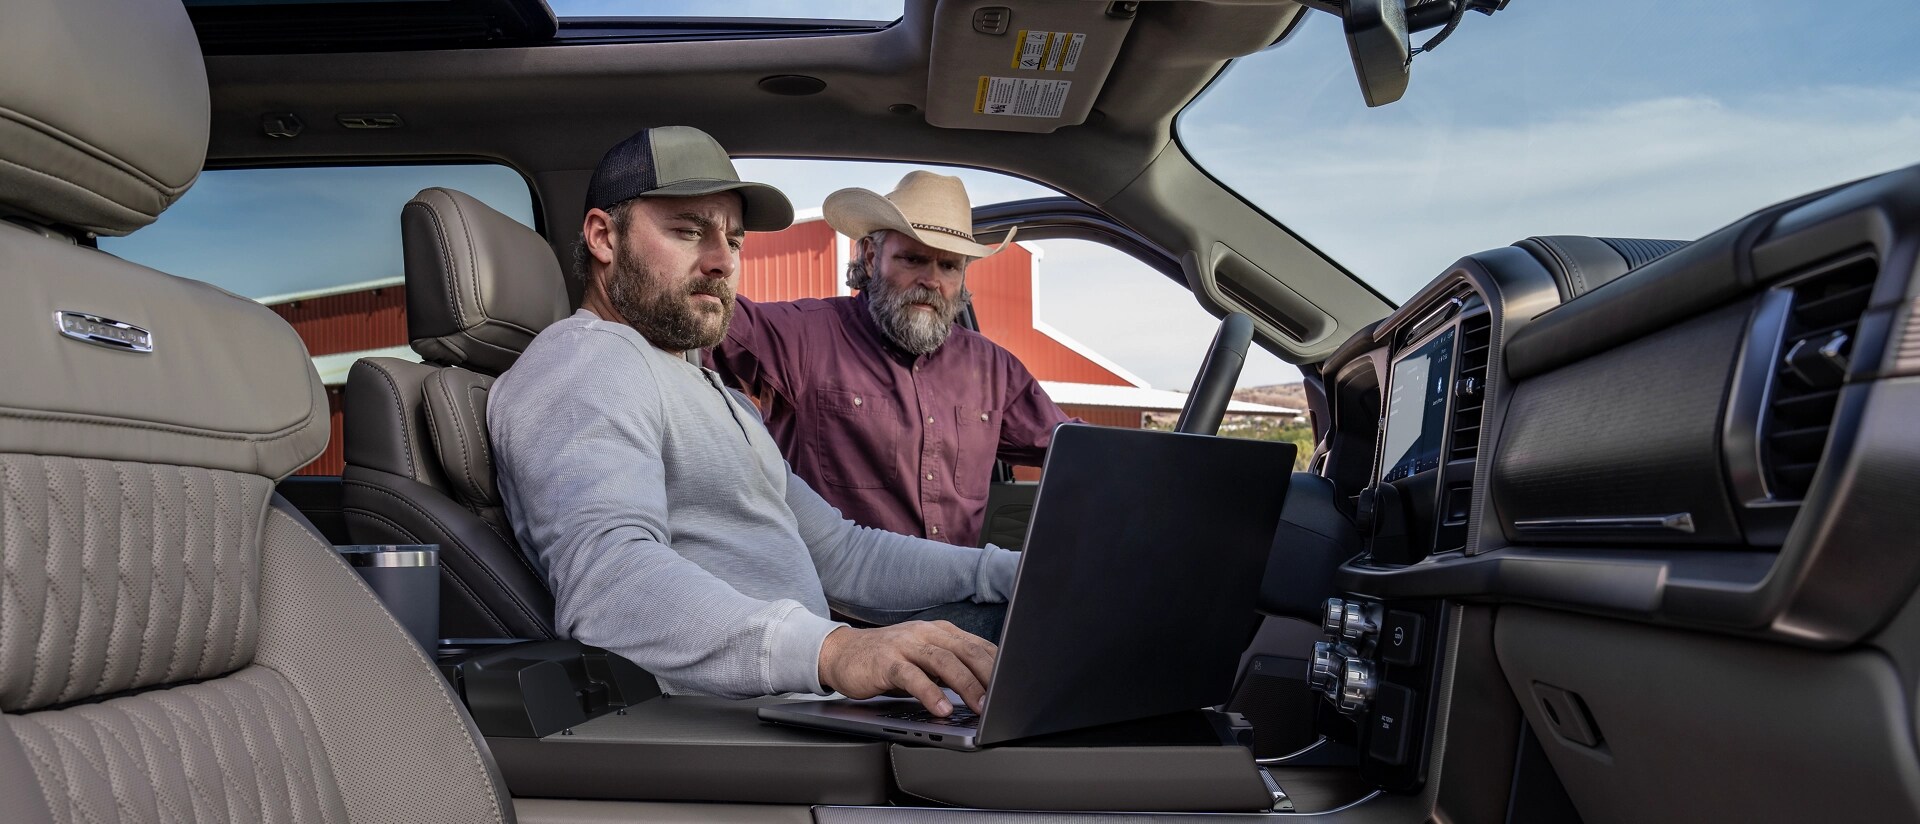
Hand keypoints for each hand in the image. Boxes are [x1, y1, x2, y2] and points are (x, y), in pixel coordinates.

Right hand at [818, 620, 995, 715]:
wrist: (841, 653)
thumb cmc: (887, 659)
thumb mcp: (923, 659)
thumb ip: (950, 668)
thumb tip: (986, 688)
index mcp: (940, 631)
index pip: (979, 646)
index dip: (1000, 666)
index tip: (1017, 686)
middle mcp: (926, 633)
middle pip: (967, 651)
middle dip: (990, 675)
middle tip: (1005, 699)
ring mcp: (905, 644)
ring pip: (943, 661)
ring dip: (966, 685)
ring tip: (980, 707)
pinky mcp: (885, 660)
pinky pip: (911, 676)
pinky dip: (929, 693)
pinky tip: (940, 709)